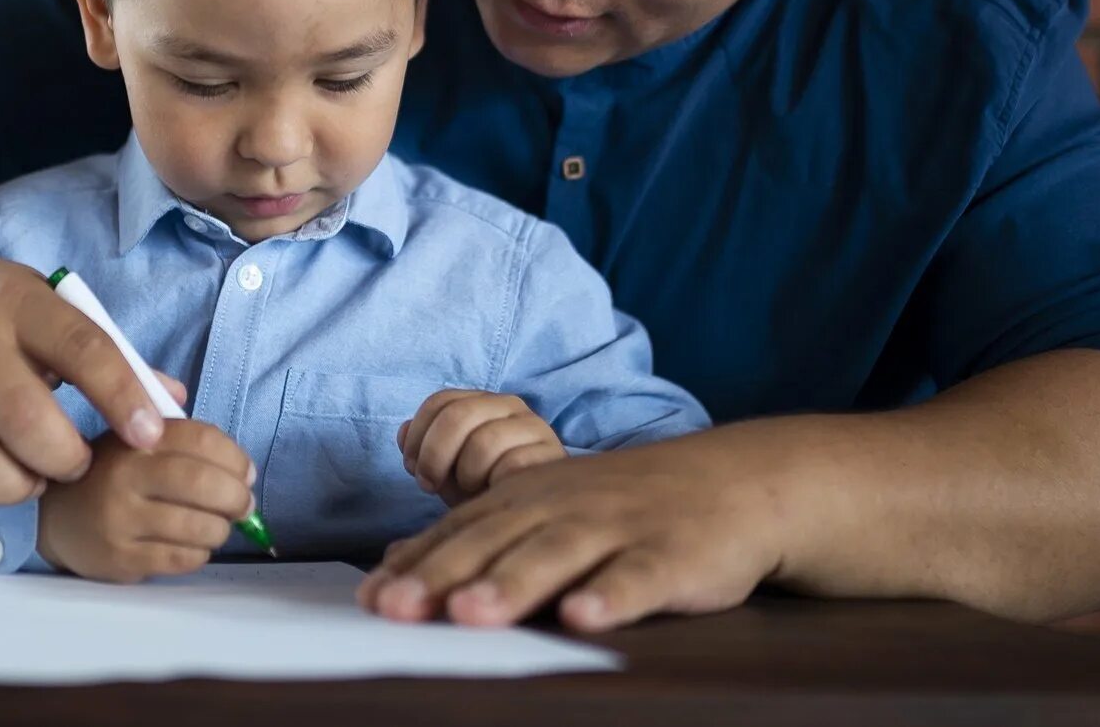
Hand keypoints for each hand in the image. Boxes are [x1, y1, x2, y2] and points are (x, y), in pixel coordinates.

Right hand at [0, 245, 181, 513]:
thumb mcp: (47, 308)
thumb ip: (106, 355)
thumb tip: (171, 402)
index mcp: (22, 307)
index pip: (84, 349)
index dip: (122, 396)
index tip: (151, 435)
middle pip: (25, 418)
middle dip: (63, 459)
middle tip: (74, 466)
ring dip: (12, 487)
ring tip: (29, 480)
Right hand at [37, 420, 256, 581]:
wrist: (58, 519)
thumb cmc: (113, 476)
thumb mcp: (137, 440)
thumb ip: (184, 437)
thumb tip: (242, 467)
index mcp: (137, 438)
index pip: (201, 439)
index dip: (235, 457)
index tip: (246, 473)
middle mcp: (127, 475)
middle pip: (201, 483)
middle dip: (235, 497)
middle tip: (244, 505)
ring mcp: (122, 519)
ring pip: (196, 526)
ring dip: (221, 528)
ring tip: (219, 526)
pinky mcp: (120, 558)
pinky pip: (180, 558)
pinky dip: (200, 553)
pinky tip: (195, 545)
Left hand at [360, 423, 799, 630]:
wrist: (730, 480)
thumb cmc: (621, 504)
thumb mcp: (543, 507)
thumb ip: (475, 536)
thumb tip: (394, 566)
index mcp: (528, 497)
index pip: (462, 532)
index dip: (417, 565)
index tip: (369, 600)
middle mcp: (565, 506)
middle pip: (497, 541)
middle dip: (444, 575)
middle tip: (396, 609)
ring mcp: (619, 527)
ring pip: (558, 555)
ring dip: (514, 583)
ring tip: (471, 614)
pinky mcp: (672, 554)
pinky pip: (638, 576)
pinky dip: (610, 595)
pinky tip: (582, 618)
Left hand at [399, 391, 564, 505]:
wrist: (532, 515)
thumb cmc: (484, 489)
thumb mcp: (447, 471)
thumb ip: (423, 449)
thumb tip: (403, 432)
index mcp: (482, 402)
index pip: (440, 401)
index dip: (418, 435)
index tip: (411, 467)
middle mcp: (510, 405)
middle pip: (458, 415)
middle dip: (434, 454)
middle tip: (429, 484)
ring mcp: (534, 427)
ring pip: (483, 441)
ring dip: (466, 474)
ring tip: (470, 490)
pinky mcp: (552, 455)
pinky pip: (512, 465)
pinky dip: (494, 483)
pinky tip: (495, 494)